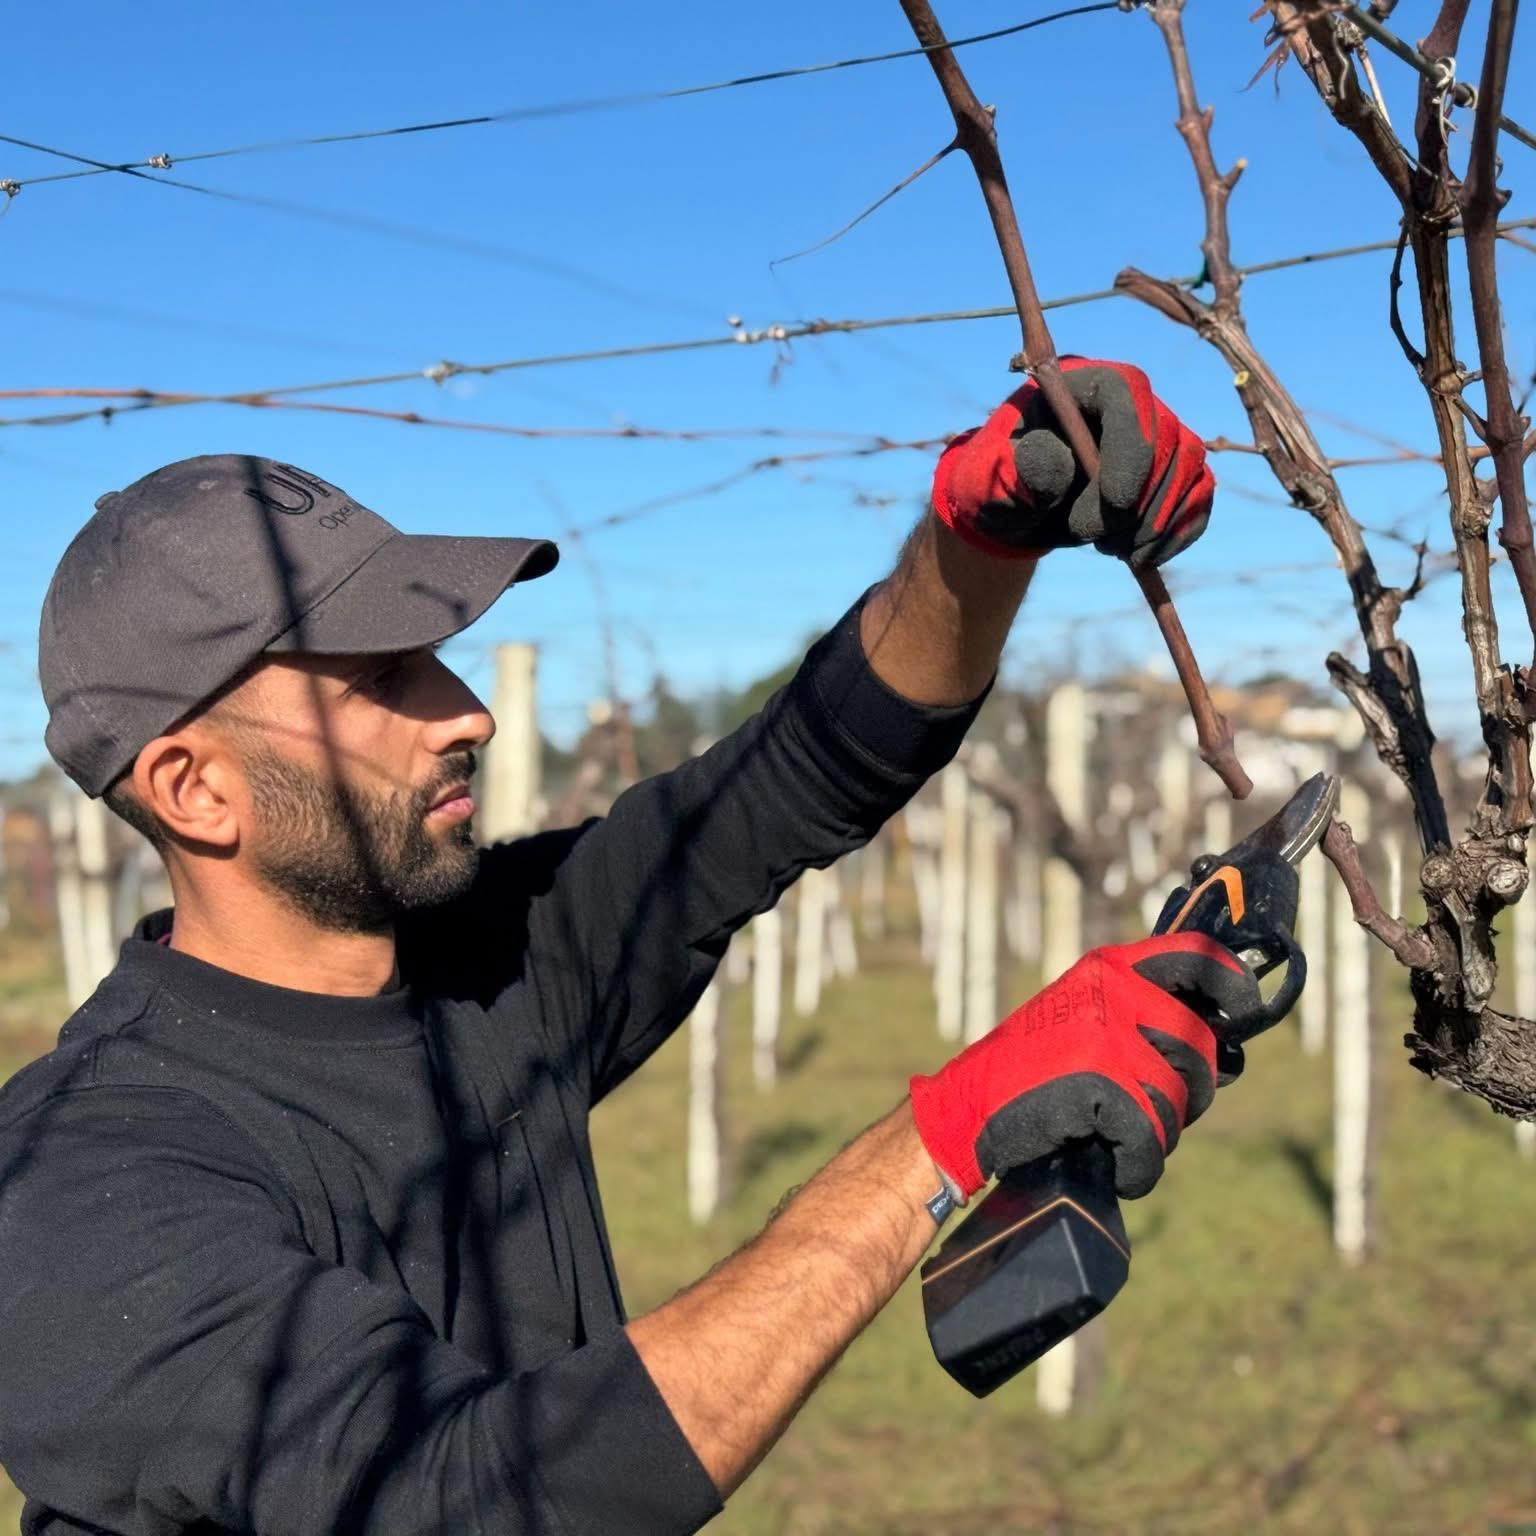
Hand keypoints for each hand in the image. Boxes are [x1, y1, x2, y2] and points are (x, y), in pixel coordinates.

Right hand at [908, 934, 1258, 1200]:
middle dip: (1191, 1093)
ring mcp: (1107, 1033)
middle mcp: (1114, 990)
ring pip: (1178, 1098)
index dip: (1235, 985)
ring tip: (1120, 1140)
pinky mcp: (1099, 1081)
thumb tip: (1226, 1052)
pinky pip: (1151, 1138)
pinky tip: (1117, 1168)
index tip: (1247, 1013)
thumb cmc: (1031, 1072)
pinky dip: (1140, 1167)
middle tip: (1157, 1115)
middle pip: (1199, 1045)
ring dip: (1159, 1134)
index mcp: (1111, 967)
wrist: (967, 1106)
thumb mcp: (1085, 1017)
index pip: (1197, 956)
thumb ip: (1143, 1018)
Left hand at [930, 359, 1214, 568]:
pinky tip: (1142, 558)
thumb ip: (1020, 469)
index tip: (1114, 504)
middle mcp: (1136, 402)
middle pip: (1169, 442)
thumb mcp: (995, 475)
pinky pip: (1200, 498)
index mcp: (1088, 383)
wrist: (1020, 502)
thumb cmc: (1003, 479)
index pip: (1129, 401)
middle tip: (1098, 541)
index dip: (1131, 452)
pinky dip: (1177, 534)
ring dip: (1157, 524)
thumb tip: (1058, 463)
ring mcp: (1163, 436)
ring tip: (1110, 549)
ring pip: (1191, 472)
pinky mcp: (1177, 472)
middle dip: (1140, 502)